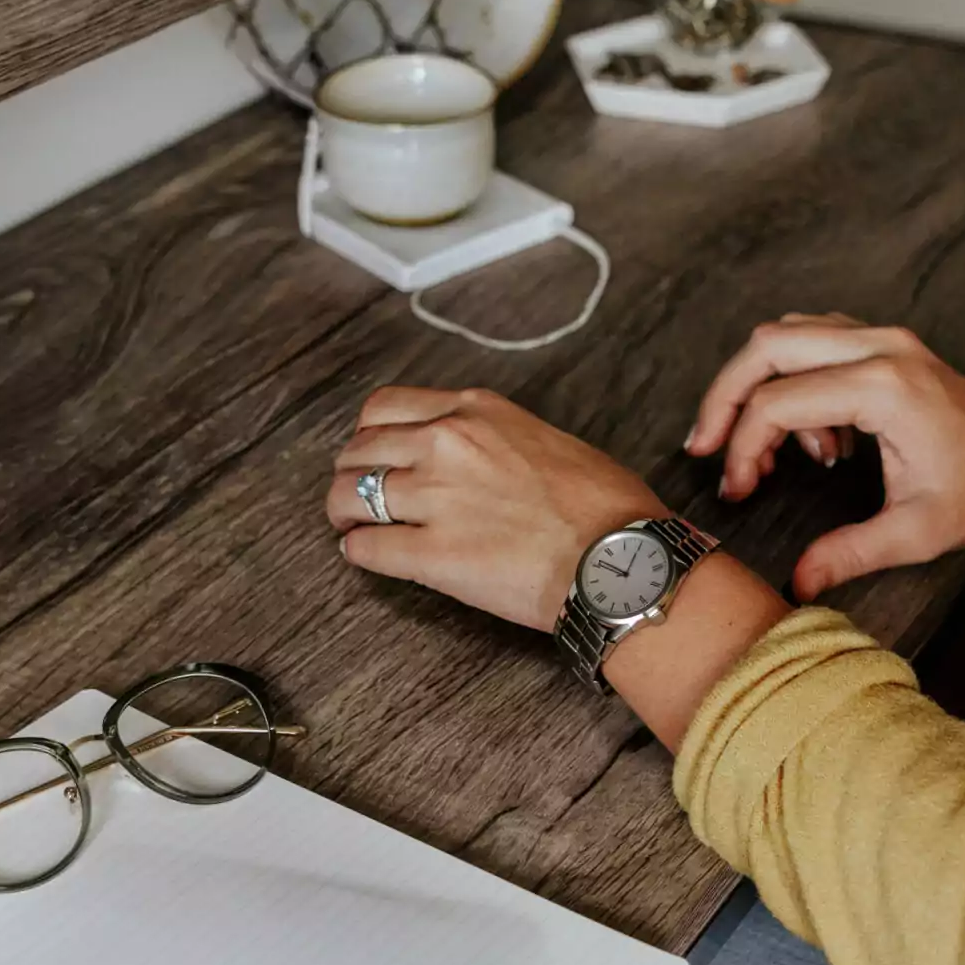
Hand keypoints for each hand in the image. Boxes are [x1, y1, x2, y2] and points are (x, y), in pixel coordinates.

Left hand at [327, 387, 666, 630]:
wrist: (621, 558)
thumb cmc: (605, 506)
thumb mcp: (546, 440)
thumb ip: (495, 439)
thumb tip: (474, 461)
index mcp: (475, 411)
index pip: (386, 406)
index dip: (370, 435)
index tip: (373, 453)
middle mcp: (446, 443)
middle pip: (360, 449)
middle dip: (351, 474)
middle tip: (356, 496)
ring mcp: (435, 498)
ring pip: (348, 495)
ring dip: (343, 513)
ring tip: (352, 527)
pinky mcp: (432, 555)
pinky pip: (365, 548)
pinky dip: (358, 553)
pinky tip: (366, 557)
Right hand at [685, 314, 964, 600]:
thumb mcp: (915, 533)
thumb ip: (850, 553)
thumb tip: (798, 583)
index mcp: (885, 388)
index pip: (779, 401)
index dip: (743, 446)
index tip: (739, 489)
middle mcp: (881, 348)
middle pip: (768, 345)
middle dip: (726, 397)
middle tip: (707, 447)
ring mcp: (885, 339)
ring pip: (787, 335)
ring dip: (760, 387)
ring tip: (767, 454)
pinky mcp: (887, 345)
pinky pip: (815, 343)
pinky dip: (794, 382)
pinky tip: (816, 441)